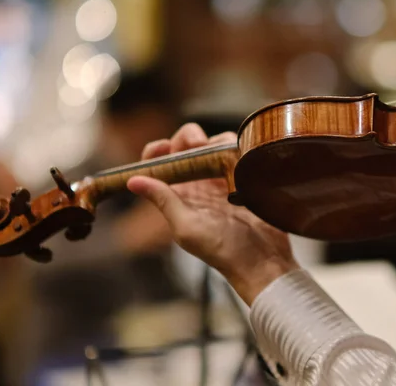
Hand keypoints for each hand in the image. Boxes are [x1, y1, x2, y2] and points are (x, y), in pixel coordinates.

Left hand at [127, 123, 298, 304]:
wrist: (262, 259)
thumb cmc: (223, 250)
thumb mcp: (186, 227)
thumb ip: (163, 200)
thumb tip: (133, 181)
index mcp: (180, 195)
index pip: (160, 164)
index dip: (157, 151)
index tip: (163, 147)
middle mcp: (199, 184)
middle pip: (187, 146)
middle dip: (189, 137)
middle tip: (200, 143)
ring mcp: (224, 179)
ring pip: (215, 144)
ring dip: (217, 142)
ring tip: (226, 158)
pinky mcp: (246, 177)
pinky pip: (239, 152)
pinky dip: (238, 148)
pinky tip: (241, 159)